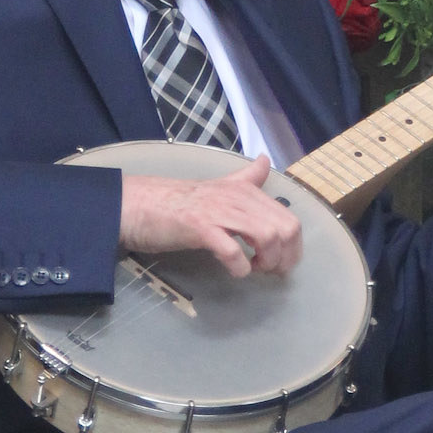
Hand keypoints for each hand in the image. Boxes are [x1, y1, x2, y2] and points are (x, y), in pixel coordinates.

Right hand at [119, 154, 303, 280]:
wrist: (139, 204)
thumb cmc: (178, 201)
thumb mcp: (219, 186)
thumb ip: (245, 178)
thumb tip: (265, 161)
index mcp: (246, 190)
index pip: (288, 218)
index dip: (293, 246)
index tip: (281, 262)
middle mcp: (238, 197)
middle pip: (284, 228)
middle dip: (285, 256)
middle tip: (268, 270)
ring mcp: (220, 211)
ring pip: (266, 236)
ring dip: (266, 262)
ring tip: (253, 269)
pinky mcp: (201, 227)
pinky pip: (233, 251)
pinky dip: (240, 267)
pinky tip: (235, 271)